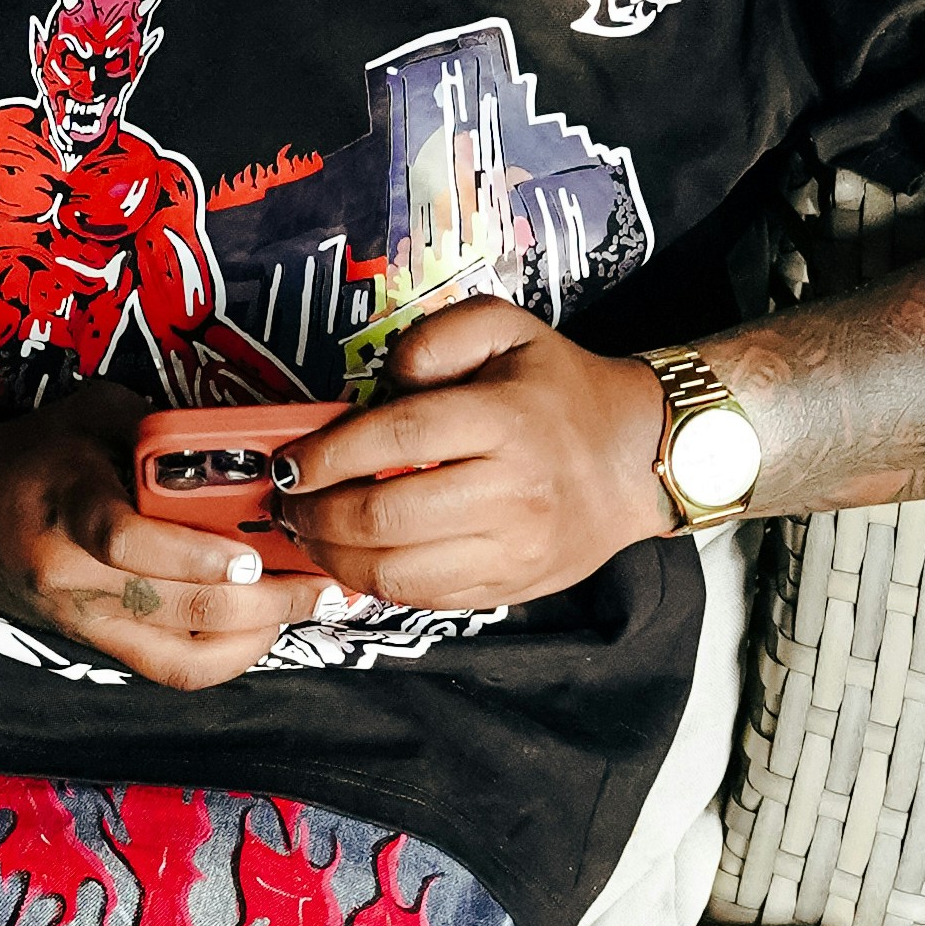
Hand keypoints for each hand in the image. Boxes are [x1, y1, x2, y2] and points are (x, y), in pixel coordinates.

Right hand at [0, 411, 303, 693]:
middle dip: (267, 602)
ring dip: (259, 635)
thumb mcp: (91, 414)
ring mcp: (87, 622)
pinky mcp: (98, 646)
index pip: (127, 542)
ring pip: (184, 656)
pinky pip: (175, 670)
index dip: (196, 556)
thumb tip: (250, 445)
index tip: (254, 552)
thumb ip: (161, 431)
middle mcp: (74, 579)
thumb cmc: (31, 455)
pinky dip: (230, 654)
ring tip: (309, 603)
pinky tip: (265, 626)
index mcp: (66, 509)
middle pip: (180, 611)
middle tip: (326, 580)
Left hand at [277, 300, 674, 611]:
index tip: (290, 463)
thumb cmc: (561, 392)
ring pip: (398, 572)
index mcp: (507, 420)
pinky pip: (423, 597)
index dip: (329, 455)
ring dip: (334, 558)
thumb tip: (384, 382)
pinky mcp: (507, 587)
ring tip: (310, 534)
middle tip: (289, 504)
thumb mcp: (509, 329)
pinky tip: (353, 558)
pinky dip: (374, 582)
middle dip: (317, 515)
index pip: (398, 438)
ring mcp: (511, 550)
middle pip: (387, 516)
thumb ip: (438, 337)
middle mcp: (512, 492)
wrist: (635, 461)